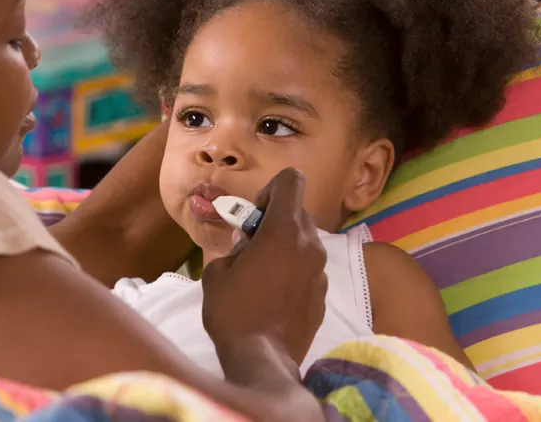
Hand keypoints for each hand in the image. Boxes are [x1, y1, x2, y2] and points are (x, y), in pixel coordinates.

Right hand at [201, 168, 327, 372]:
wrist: (261, 360)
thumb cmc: (233, 312)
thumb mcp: (217, 272)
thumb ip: (234, 247)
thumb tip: (247, 245)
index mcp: (284, 231)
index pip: (292, 180)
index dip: (270, 189)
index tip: (254, 216)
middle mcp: (310, 245)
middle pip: (297, 212)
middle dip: (274, 221)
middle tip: (251, 247)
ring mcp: (321, 271)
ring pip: (304, 241)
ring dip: (284, 247)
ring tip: (261, 274)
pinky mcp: (323, 294)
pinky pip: (309, 268)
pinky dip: (293, 271)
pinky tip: (273, 297)